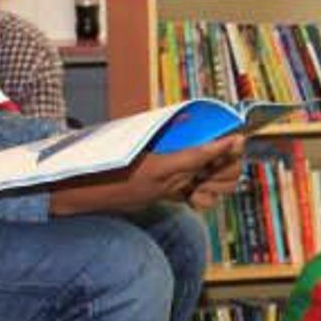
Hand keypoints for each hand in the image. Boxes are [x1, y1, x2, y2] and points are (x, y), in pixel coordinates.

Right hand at [50, 138, 242, 216]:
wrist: (83, 191)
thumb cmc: (102, 160)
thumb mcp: (130, 139)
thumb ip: (159, 130)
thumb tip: (186, 119)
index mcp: (157, 168)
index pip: (198, 157)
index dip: (221, 148)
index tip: (237, 137)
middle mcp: (165, 186)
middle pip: (210, 176)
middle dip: (227, 162)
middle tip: (233, 146)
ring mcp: (165, 196)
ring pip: (207, 191)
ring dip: (218, 177)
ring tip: (222, 160)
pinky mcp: (162, 200)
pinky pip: (193, 197)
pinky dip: (203, 189)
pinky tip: (202, 176)